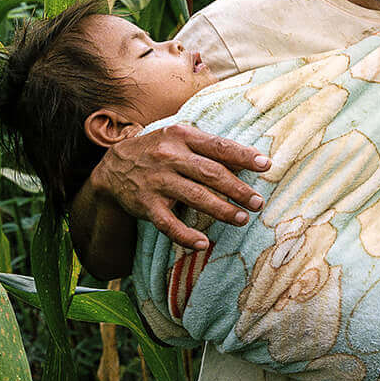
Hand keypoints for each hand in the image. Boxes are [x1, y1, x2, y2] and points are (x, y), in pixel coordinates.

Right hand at [92, 122, 269, 249]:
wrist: (113, 167)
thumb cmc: (158, 151)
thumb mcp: (179, 138)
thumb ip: (208, 148)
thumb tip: (247, 161)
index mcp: (181, 136)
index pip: (218, 146)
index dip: (244, 156)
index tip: (266, 165)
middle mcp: (169, 157)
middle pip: (210, 173)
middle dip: (237, 189)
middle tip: (257, 202)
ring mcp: (157, 181)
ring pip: (195, 197)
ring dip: (221, 210)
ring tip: (242, 219)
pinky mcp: (146, 205)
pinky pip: (168, 224)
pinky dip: (185, 235)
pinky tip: (203, 244)